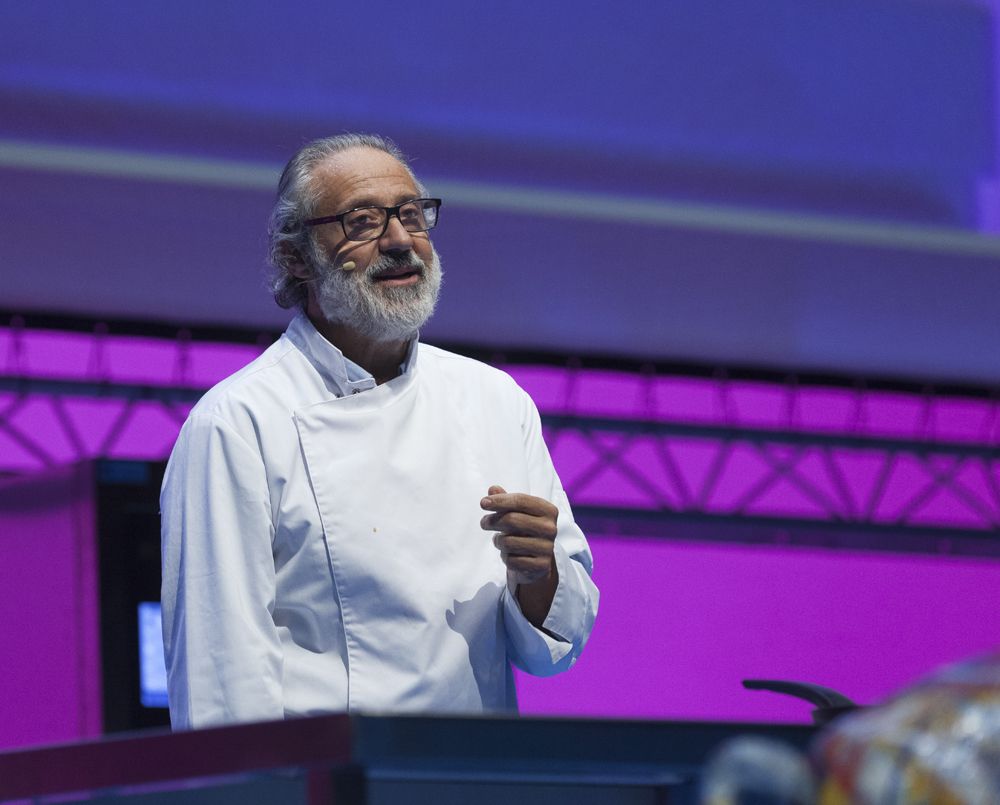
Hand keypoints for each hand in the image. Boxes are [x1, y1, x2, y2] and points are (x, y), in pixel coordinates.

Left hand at [480, 485, 558, 626]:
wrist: (537, 559)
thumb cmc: (524, 529)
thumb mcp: (516, 512)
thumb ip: (505, 499)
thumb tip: (493, 489)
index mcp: (548, 510)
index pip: (520, 500)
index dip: (499, 501)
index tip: (483, 503)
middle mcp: (550, 528)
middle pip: (511, 520)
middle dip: (492, 521)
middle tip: (484, 523)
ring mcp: (547, 548)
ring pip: (508, 542)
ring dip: (498, 541)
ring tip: (500, 540)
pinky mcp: (541, 566)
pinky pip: (511, 560)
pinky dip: (505, 557)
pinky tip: (509, 555)